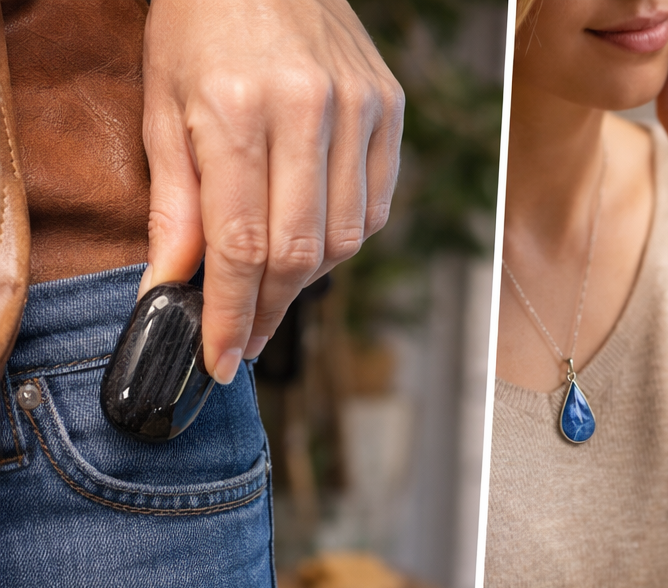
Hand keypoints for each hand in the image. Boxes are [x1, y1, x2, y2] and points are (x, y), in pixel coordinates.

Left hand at [141, 0, 404, 383]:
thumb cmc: (200, 25)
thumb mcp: (162, 106)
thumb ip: (173, 203)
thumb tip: (170, 288)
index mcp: (237, 109)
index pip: (241, 244)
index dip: (229, 313)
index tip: (219, 358)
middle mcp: (306, 111)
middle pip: (299, 252)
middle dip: (267, 308)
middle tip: (242, 337)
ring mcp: (358, 111)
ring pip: (345, 238)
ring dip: (306, 277)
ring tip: (271, 282)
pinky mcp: (389, 112)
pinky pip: (376, 207)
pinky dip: (343, 238)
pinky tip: (312, 236)